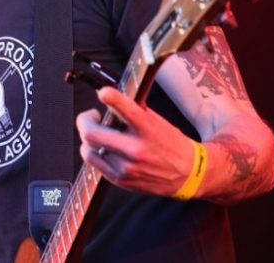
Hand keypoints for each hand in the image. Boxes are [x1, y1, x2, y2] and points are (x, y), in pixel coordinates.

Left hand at [75, 86, 196, 195]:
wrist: (188, 174)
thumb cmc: (171, 144)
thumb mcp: (157, 121)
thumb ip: (133, 109)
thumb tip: (110, 96)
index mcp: (148, 129)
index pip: (126, 109)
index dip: (111, 97)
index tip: (103, 92)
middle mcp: (136, 149)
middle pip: (92, 134)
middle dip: (85, 121)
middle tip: (90, 117)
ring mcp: (127, 168)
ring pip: (88, 150)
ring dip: (87, 138)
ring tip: (96, 133)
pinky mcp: (121, 180)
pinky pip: (94, 163)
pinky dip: (93, 152)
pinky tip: (102, 148)